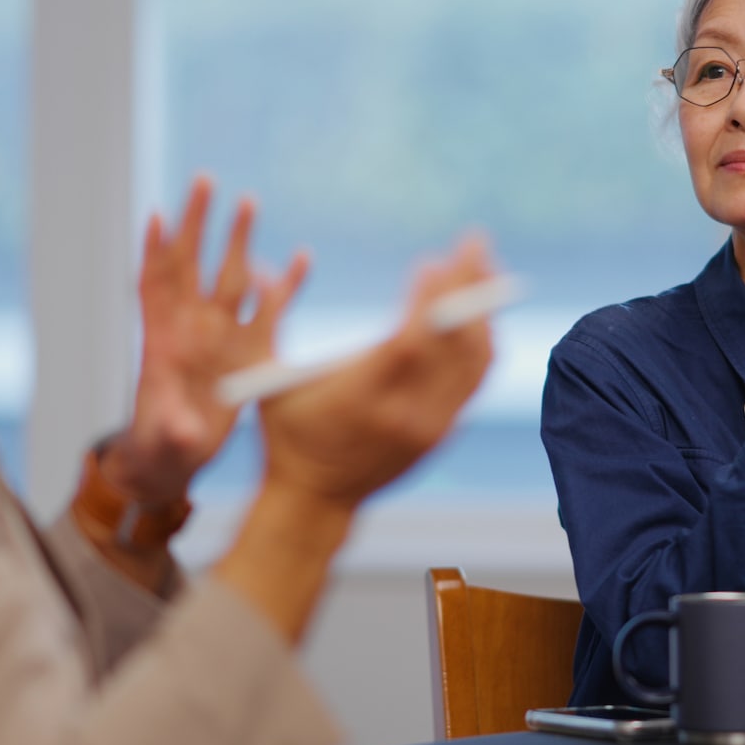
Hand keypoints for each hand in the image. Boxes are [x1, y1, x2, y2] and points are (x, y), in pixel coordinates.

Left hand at [105, 177, 308, 506]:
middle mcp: (191, 329)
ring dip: (238, 240)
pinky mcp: (249, 350)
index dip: (155, 252)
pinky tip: (301, 259)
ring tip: (248, 201)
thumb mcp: (165, 442)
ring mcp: (221, 335)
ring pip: (230, 276)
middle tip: (205, 181)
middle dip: (198, 223)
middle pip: (193, 264)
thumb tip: (184, 430)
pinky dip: (283, 285)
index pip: (155, 285)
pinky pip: (269, 309)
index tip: (158, 216)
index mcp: (162, 342)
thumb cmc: (161, 445)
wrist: (177, 455)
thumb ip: (173, 432)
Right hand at [257, 237, 495, 509]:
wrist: (315, 501)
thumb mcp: (267, 380)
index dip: (430, 298)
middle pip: (454, 343)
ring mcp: (429, 427)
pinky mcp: (442, 433)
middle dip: (468, 287)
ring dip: (483, 310)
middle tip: (474, 243)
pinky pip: (474, 379)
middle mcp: (404, 414)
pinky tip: (478, 310)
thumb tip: (261, 268)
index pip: (412, 341)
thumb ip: (269, 324)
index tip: (433, 260)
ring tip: (483, 267)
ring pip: (475, 360)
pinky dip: (481, 340)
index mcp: (361, 398)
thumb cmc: (285, 434)